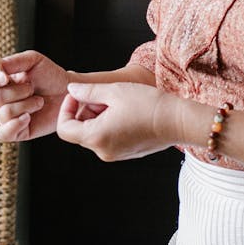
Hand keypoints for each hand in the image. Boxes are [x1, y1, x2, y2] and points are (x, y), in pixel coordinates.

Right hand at [0, 50, 68, 141]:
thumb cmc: (50, 75)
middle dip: (18, 92)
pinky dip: (15, 125)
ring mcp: (6, 117)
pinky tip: (28, 118)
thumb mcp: (34, 60)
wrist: (67, 94)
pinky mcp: (16, 132)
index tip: (5, 78)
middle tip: (32, 88)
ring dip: (26, 105)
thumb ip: (15, 61)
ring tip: (39, 101)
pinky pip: (4, 133)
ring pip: (4, 113)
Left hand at [56, 82, 178, 160]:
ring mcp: (115, 154)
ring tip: (117, 102)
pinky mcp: (127, 153)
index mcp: (96, 137)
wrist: (178, 121)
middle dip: (85, 111)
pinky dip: (110, 124)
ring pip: (95, 134)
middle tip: (102, 95)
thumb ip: (87, 91)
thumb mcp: (114, 91)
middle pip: (80, 131)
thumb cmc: (149, 105)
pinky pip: (109, 139)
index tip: (78, 96)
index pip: (65, 128)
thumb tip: (72, 90)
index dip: (66, 109)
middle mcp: (103, 151)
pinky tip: (126, 112)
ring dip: (98, 117)